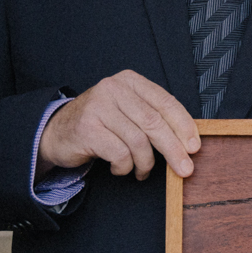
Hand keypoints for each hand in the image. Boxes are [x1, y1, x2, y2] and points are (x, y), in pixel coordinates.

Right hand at [39, 70, 198, 180]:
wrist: (57, 132)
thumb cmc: (100, 124)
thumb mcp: (127, 112)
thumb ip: (152, 118)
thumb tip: (187, 141)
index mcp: (129, 81)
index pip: (165, 102)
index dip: (184, 126)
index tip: (195, 147)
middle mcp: (114, 88)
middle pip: (154, 122)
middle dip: (173, 149)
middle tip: (185, 169)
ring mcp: (99, 106)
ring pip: (138, 141)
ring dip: (145, 164)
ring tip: (142, 171)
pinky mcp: (88, 128)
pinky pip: (120, 154)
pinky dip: (124, 167)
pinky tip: (120, 168)